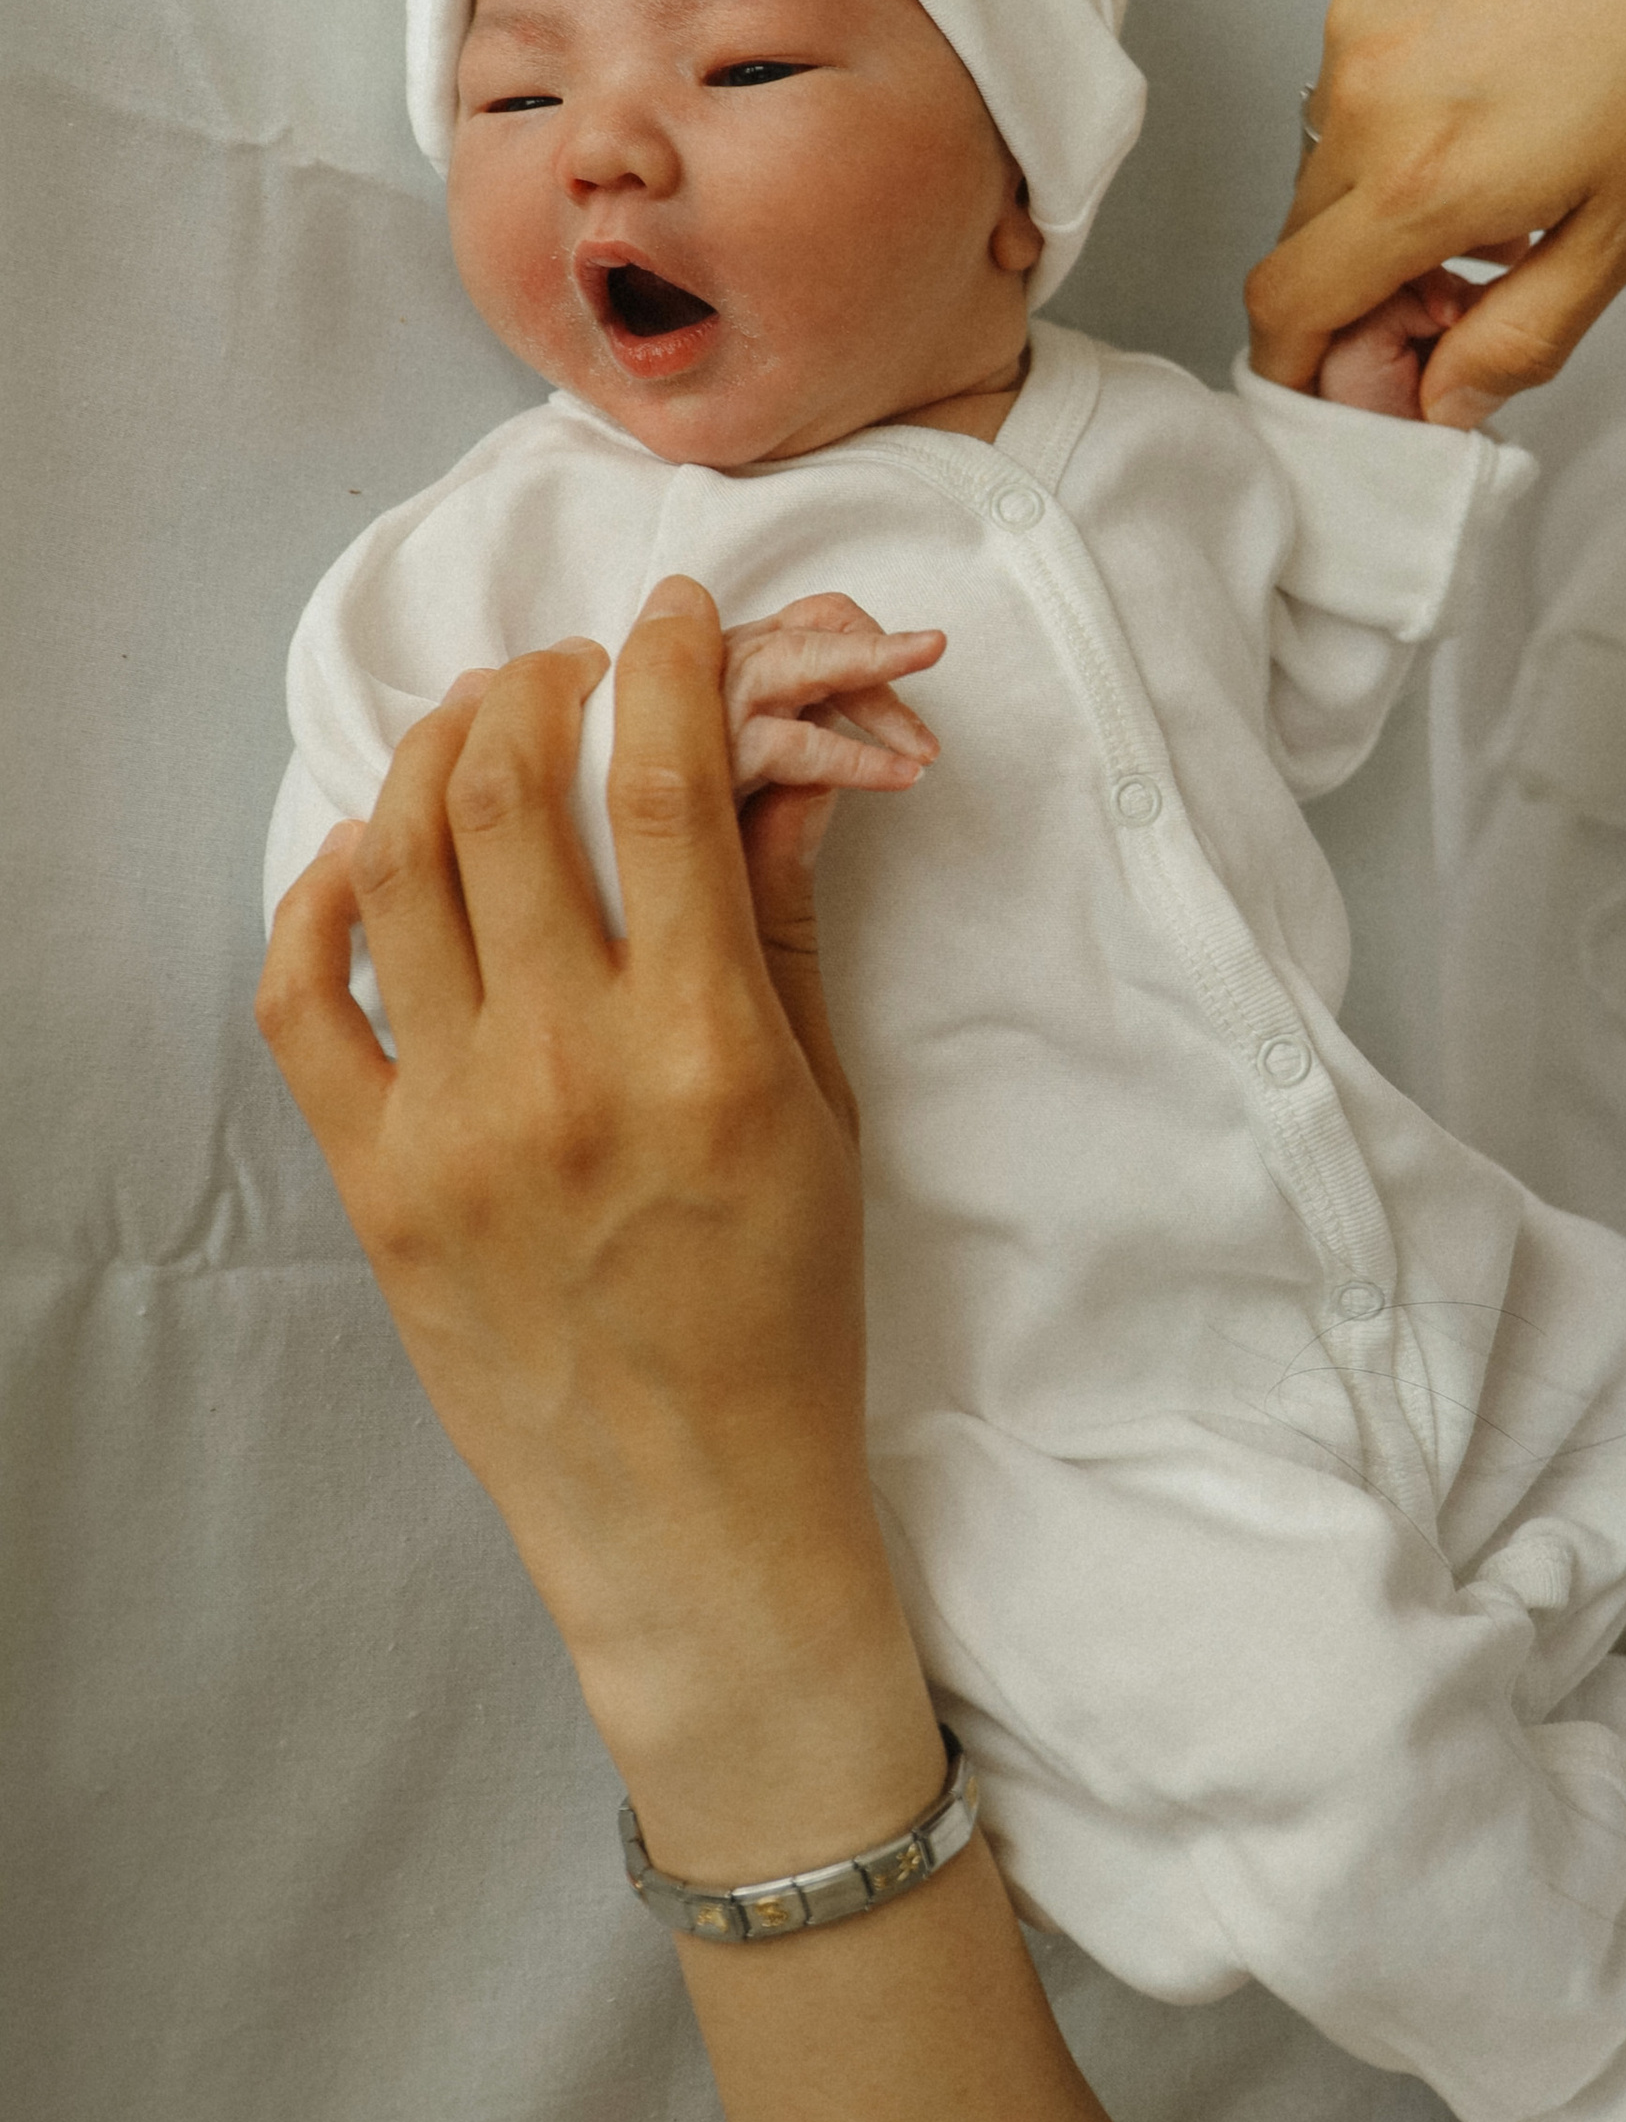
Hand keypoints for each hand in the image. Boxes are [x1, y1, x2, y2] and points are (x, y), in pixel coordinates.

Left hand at [255, 578, 934, 1864]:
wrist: (693, 1507)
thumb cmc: (785, 1313)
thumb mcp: (826, 1108)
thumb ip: (787, 922)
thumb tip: (783, 762)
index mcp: (705, 1047)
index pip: (666, 788)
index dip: (668, 666)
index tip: (674, 613)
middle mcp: (565, 1069)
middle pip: (512, 794)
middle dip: (541, 688)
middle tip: (570, 669)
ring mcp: (453, 1125)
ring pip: (400, 865)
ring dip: (434, 759)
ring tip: (475, 728)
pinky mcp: (373, 1181)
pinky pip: (304, 996)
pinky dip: (322, 897)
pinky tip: (367, 853)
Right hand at [1247, 0, 1625, 434]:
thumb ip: (1520, 337)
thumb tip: (1443, 403)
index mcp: (1418, 182)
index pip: (1287, 302)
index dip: (1302, 361)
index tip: (1346, 375)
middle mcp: (1362, 97)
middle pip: (1306, 232)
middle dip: (1368, 274)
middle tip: (1477, 270)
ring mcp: (1354, 18)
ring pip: (1330, 146)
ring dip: (1388, 180)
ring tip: (1508, 153)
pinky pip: (1355, 63)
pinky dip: (1404, 93)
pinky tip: (1499, 70)